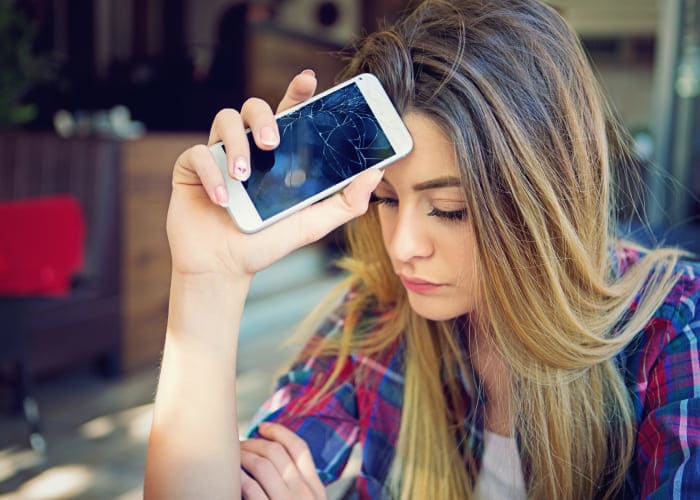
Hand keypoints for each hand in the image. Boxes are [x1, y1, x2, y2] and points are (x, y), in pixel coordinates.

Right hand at [166, 70, 382, 281]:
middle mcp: (249, 148)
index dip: (297, 92)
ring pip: (224, 120)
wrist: (224, 268)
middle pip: (254, 106)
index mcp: (278, 155)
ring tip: (244, 175)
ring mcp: (219, 155)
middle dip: (263, 118)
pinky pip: (197, 154)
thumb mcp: (311, 224)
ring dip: (236, 144)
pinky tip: (224, 200)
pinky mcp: (192, 168)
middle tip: (272, 144)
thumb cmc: (265, 243)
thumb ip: (345, 202)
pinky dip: (212, 175)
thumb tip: (376, 173)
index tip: (308, 80)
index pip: (289, 113)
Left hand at [240, 422, 326, 499]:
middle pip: (277, 452)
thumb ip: (300, 487)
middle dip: (254, 442)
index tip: (262, 426)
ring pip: (261, 465)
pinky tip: (232, 474)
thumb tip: (276, 461)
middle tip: (239, 444)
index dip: (279, 432)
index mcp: (316, 488)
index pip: (299, 448)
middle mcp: (303, 492)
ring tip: (232, 457)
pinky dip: (238, 477)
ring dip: (243, 456)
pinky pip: (250, 487)